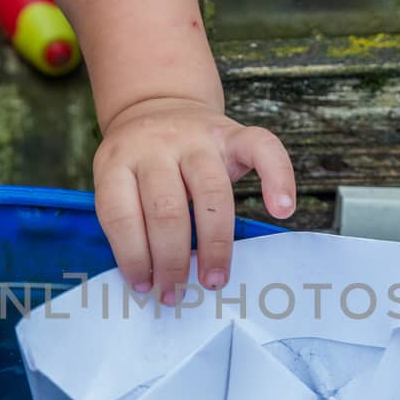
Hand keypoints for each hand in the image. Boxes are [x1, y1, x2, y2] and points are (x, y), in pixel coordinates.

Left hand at [93, 97, 295, 304]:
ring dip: (214, 245)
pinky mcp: (233, 132)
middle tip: (176, 294)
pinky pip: (262, 148)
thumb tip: (152, 281)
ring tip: (213, 279)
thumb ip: (131, 220)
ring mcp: (197, 138)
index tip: (144, 286)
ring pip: (210, 194)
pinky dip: (278, 178)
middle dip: (172, 260)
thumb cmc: (140, 163)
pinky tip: (282, 210)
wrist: (158, 104)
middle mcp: (157, 146)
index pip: (121, 214)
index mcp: (117, 162)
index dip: (132, 256)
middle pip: (166, 210)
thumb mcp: (119, 180)